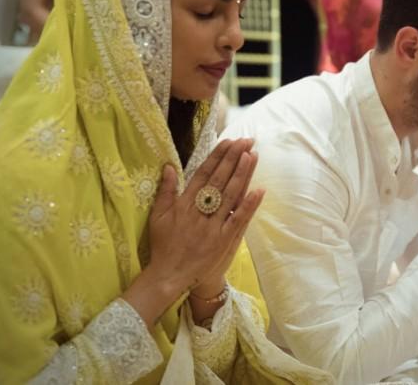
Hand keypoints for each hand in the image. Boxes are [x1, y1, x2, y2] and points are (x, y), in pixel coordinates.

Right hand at [123, 138, 264, 325]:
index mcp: (184, 204)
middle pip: (220, 180)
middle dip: (234, 159)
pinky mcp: (224, 240)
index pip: (204, 174)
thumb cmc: (164, 245)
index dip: (217, 157)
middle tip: (247, 141)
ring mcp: (213, 226)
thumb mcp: (158, 216)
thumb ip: (165, 191)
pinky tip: (259, 190)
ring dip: (243, 174)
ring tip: (253, 155)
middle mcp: (200, 212)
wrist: (169, 276)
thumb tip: (168, 166)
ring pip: (231, 196)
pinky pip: (238, 220)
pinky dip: (249, 205)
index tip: (228, 141)